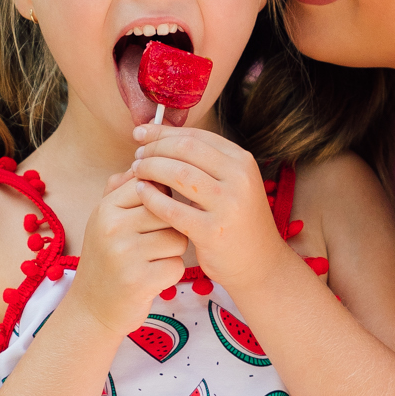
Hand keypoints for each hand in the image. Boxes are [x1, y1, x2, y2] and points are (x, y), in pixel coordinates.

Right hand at [72, 176, 188, 338]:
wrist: (91, 309)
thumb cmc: (107, 259)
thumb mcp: (106, 220)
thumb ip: (122, 189)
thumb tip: (147, 159)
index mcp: (106, 208)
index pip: (150, 183)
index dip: (164, 196)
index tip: (160, 212)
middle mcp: (112, 227)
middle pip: (169, 210)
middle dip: (172, 225)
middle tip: (155, 241)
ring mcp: (125, 255)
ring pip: (178, 238)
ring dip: (173, 251)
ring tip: (153, 259)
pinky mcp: (140, 281)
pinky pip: (177, 266)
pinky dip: (171, 273)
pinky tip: (153, 278)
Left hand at [128, 126, 291, 308]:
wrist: (258, 263)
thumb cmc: (236, 220)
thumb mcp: (231, 183)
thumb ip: (204, 162)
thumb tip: (161, 137)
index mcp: (242, 161)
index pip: (196, 135)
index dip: (164, 132)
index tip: (142, 133)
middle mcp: (239, 178)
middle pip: (185, 149)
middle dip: (155, 148)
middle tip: (137, 155)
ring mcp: (227, 205)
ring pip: (178, 174)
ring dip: (151, 168)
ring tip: (136, 171)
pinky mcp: (212, 231)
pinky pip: (172, 208)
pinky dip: (152, 198)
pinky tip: (141, 194)